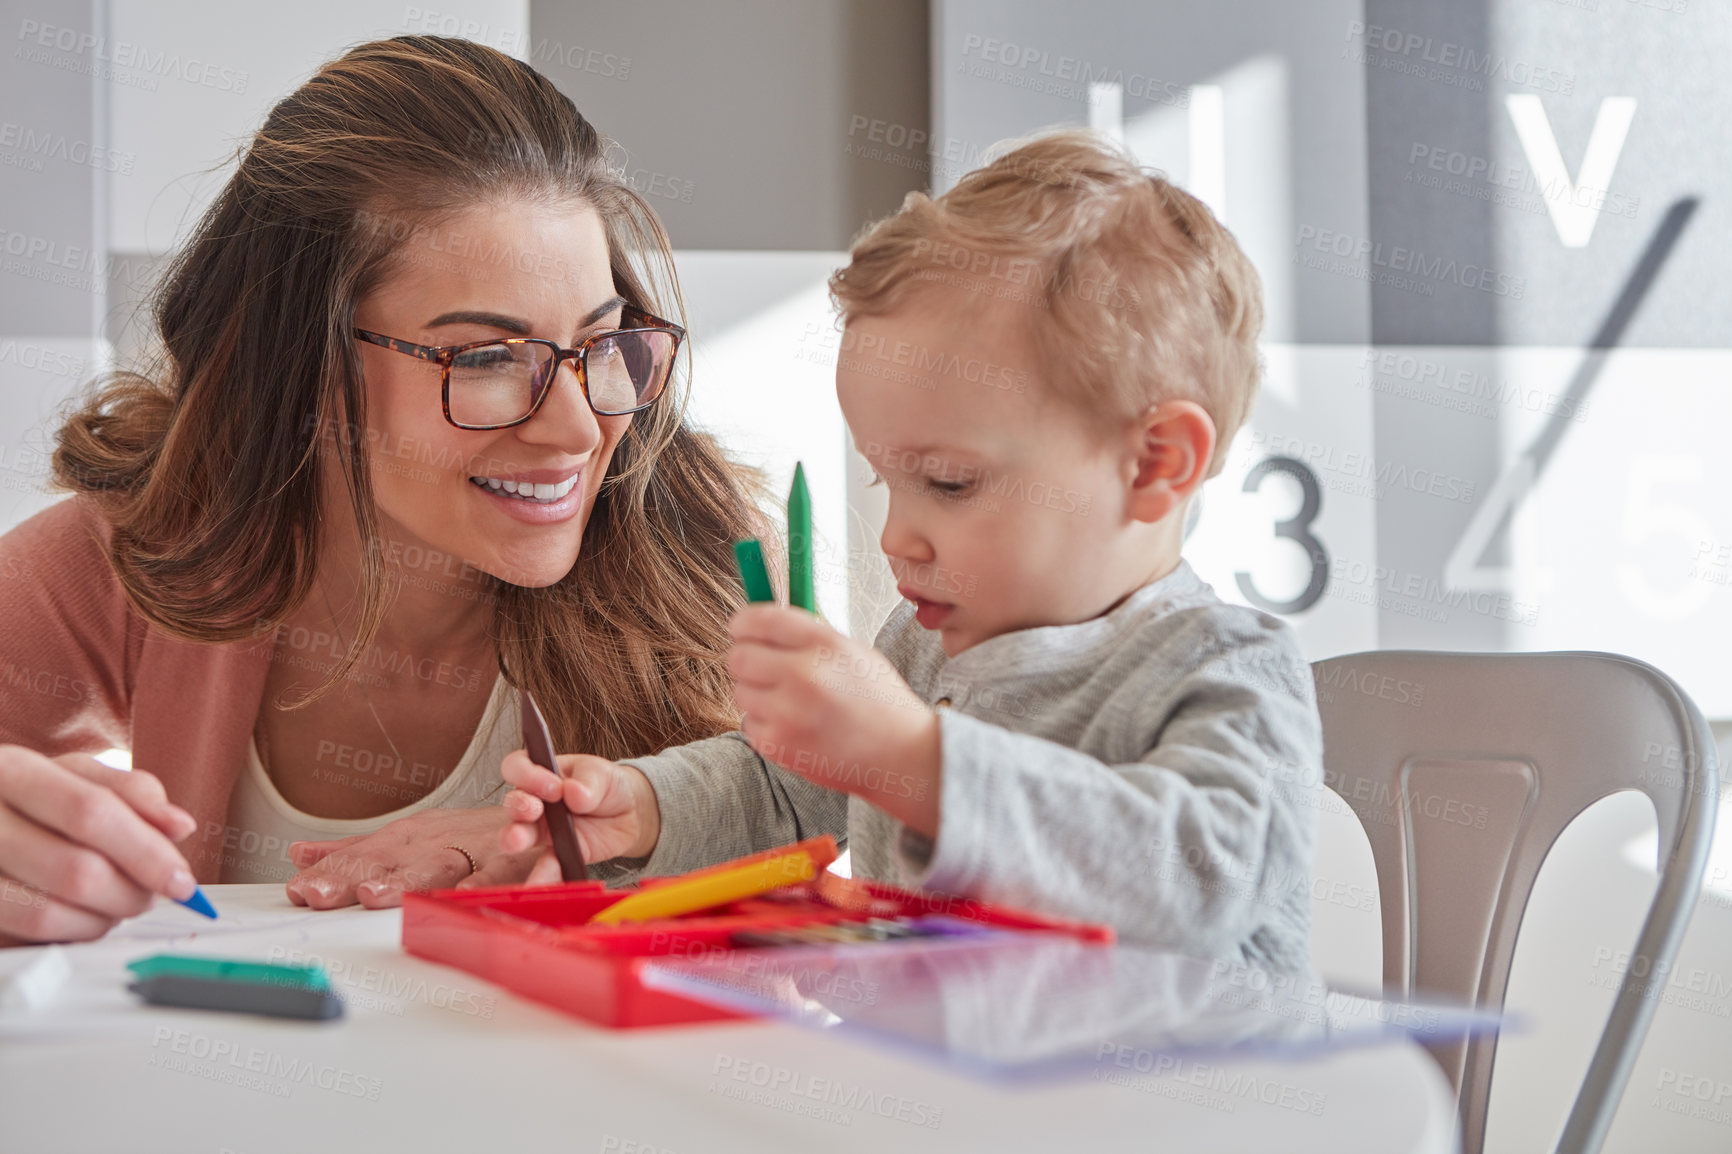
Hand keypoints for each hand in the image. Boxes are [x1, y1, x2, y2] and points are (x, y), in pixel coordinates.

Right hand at [0, 745, 198, 944]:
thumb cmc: (31, 796)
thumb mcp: (77, 775)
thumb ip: (132, 792)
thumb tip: (180, 826)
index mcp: (14, 770)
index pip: (91, 814)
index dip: (146, 852)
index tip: (183, 881)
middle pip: (77, 871)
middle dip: (132, 893)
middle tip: (154, 894)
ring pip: (52, 913)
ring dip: (106, 917)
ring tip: (121, 902)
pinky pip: (30, 936)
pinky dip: (75, 933)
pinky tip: (89, 916)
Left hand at [285, 806, 530, 908]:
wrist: (538, 815)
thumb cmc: (469, 835)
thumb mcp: (407, 838)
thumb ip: (355, 849)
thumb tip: (298, 854)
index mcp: (408, 837)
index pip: (360, 856)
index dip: (328, 872)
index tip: (297, 889)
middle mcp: (434, 841)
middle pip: (388, 861)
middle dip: (351, 876)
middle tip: (316, 893)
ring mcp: (470, 851)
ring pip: (435, 867)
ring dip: (405, 881)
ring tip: (373, 897)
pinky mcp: (509, 863)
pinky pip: (496, 875)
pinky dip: (482, 885)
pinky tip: (461, 899)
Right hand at [498, 751, 660, 881]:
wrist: (628, 814)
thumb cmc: (607, 785)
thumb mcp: (602, 774)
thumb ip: (588, 782)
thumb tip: (574, 792)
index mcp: (541, 773)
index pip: (517, 767)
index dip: (527, 775)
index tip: (553, 786)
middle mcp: (534, 801)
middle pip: (513, 802)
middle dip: (518, 806)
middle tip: (534, 810)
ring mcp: (541, 830)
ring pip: (518, 835)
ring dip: (515, 838)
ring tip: (517, 841)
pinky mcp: (555, 854)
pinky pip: (544, 866)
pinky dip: (541, 875)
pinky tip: (538, 883)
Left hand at [726, 604, 940, 834]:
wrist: (901, 753)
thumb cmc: (878, 700)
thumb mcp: (853, 651)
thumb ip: (808, 634)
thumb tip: (761, 622)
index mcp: (824, 643)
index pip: (759, 619)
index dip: (743, 622)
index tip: (740, 627)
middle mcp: (804, 674)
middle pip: (738, 656)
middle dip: (747, 658)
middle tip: (763, 666)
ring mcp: (788, 713)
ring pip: (740, 691)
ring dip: (757, 693)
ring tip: (790, 701)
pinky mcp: (779, 744)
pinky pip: (749, 723)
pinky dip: (765, 723)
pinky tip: (795, 725)